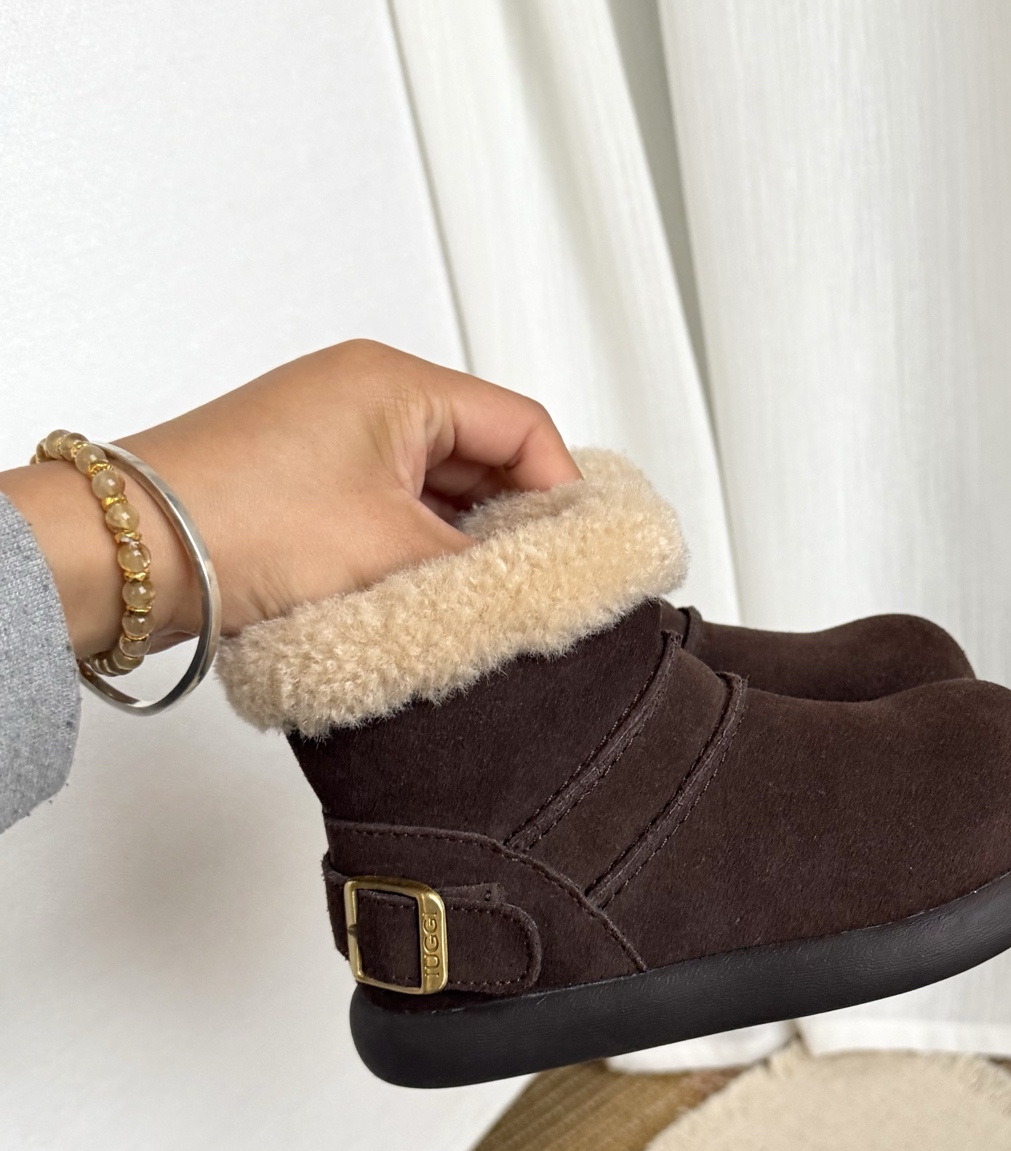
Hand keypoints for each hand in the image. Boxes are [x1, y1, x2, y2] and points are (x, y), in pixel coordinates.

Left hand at [1, 340, 580, 657]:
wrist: (128, 556)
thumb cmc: (238, 521)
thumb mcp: (397, 550)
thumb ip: (489, 566)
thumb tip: (550, 583)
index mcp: (399, 382)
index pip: (523, 426)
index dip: (562, 490)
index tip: (577, 554)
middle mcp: (369, 400)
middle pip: (486, 458)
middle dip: (515, 525)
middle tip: (539, 584)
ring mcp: (337, 445)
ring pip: (441, 494)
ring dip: (464, 548)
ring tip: (480, 601)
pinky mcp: (311, 491)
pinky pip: (395, 517)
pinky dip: (419, 557)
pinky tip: (430, 602)